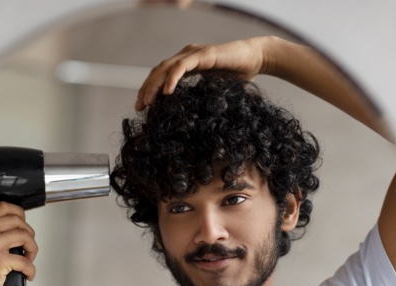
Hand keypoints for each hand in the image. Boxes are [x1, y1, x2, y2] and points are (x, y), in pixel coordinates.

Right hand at [0, 202, 37, 285]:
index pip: (3, 207)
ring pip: (24, 235)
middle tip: (28, 247)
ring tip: (28, 260)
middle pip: (17, 220)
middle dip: (29, 234)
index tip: (24, 225)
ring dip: (32, 250)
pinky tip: (27, 274)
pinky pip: (25, 260)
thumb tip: (19, 227)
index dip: (19, 214)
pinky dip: (31, 269)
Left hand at [135, 36, 272, 110]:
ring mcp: (193, 53)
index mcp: (186, 64)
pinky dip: (172, 79)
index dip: (149, 90)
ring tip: (148, 102)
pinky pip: (182, 66)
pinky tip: (167, 92)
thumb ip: (198, 97)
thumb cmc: (238, 75)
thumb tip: (189, 121)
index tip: (142, 107)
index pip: (161, 76)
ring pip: (165, 68)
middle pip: (158, 71)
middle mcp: (186, 56)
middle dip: (146, 89)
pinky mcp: (203, 54)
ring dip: (154, 85)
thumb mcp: (212, 90)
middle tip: (139, 107)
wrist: (257, 59)